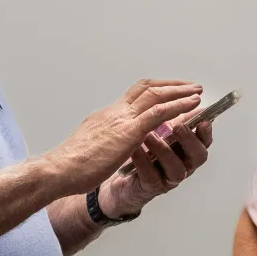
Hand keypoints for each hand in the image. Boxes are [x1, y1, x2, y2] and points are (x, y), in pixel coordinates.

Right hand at [43, 80, 201, 195]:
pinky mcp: (128, 132)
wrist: (58, 170)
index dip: (155, 88)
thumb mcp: (92, 143)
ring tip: (198, 92)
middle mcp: (116, 111)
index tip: (170, 88)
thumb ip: (106, 137)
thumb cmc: (71, 164)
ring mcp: (123, 119)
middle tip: (190, 85)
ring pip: (156, 95)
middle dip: (172, 85)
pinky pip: (159, 113)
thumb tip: (113, 137)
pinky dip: (178, 106)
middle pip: (148, 88)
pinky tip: (192, 106)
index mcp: (107, 115)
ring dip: (180, 92)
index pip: (134, 93)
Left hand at [99, 111, 215, 217]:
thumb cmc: (143, 151)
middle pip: (197, 156)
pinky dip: (143, 160)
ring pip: (176, 168)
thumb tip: (190, 95)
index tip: (203, 119)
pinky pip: (150, 175)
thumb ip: (175, 117)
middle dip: (190, 140)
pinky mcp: (149, 186)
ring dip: (164, 150)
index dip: (206, 131)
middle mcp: (182, 164)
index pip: (204, 141)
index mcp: (187, 149)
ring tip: (149, 135)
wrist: (120, 176)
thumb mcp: (160, 131)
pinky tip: (134, 148)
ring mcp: (167, 177)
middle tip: (179, 126)